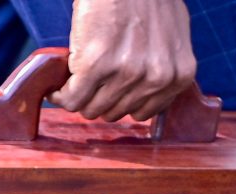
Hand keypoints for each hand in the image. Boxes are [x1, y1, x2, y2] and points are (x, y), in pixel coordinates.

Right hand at [49, 0, 195, 121]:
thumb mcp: (172, 36)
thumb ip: (164, 68)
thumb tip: (147, 92)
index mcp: (178, 76)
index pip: (141, 113)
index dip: (120, 103)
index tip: (106, 94)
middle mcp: (156, 78)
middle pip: (114, 113)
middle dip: (98, 100)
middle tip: (88, 84)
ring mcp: (127, 72)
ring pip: (92, 109)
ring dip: (78, 98)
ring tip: (73, 83)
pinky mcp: (96, 65)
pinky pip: (73, 98)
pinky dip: (60, 96)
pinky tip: (57, 89)